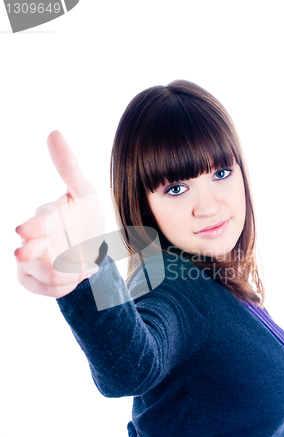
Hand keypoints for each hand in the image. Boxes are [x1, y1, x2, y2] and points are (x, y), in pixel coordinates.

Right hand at [14, 131, 105, 298]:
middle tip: (24, 254)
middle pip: (27, 250)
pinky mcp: (31, 280)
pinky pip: (45, 290)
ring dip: (64, 275)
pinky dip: (64, 288)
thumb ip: (68, 168)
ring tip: (86, 269)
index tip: (24, 230)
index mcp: (46, 217)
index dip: (33, 226)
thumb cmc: (84, 219)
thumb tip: (53, 131)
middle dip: (30, 253)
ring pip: (39, 274)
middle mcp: (33, 239)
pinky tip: (79, 277)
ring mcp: (29, 261)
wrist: (90, 250)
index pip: (37, 222)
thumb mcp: (85, 194)